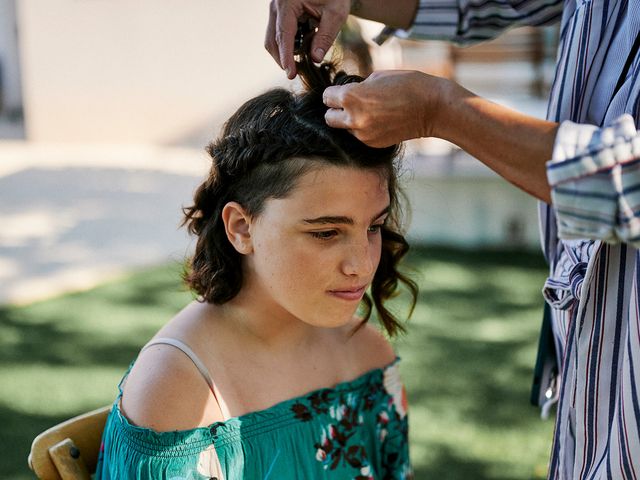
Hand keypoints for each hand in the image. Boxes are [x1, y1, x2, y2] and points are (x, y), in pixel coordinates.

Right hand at [265, 0, 349, 78]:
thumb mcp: (336, 14)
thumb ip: (325, 37)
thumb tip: (315, 59)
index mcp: (288, 2)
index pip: (284, 34)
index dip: (286, 57)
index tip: (290, 74)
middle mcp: (276, 6)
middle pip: (272, 40)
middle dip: (283, 59)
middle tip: (299, 72)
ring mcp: (275, 11)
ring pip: (273, 40)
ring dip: (287, 52)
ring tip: (308, 50)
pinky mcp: (278, 16)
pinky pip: (278, 36)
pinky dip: (289, 45)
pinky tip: (306, 41)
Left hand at [323, 70, 447, 146]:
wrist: (433, 108)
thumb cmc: (408, 85)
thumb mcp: (377, 76)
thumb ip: (357, 87)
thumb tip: (346, 92)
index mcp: (352, 97)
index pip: (326, 98)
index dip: (334, 93)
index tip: (341, 91)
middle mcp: (354, 119)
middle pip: (329, 118)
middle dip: (336, 110)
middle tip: (350, 104)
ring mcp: (363, 135)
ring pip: (344, 129)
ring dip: (350, 121)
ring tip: (369, 112)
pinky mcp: (373, 144)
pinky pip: (359, 136)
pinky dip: (363, 129)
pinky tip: (379, 120)